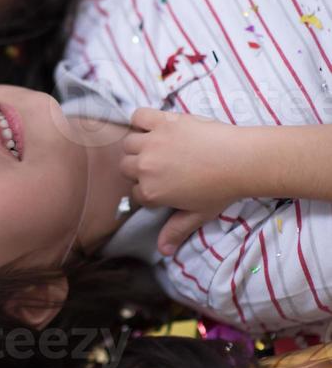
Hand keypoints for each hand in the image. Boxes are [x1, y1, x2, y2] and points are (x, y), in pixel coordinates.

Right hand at [120, 108, 245, 255]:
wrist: (240, 160)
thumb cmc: (221, 189)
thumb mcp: (198, 215)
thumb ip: (176, 231)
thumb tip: (163, 252)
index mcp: (152, 191)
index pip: (136, 192)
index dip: (148, 190)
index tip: (162, 186)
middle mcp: (145, 166)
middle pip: (126, 166)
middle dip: (138, 168)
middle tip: (158, 167)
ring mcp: (152, 142)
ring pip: (128, 143)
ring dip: (137, 146)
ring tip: (154, 147)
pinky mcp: (162, 121)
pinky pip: (138, 116)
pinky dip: (140, 120)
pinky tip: (151, 126)